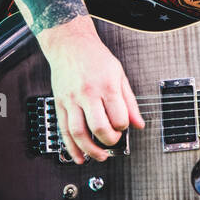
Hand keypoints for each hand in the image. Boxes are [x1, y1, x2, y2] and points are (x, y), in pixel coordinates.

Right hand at [41, 29, 144, 163]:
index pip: (118, 117)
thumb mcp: (119, 74)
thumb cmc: (95, 57)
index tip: (123, 126)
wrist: (70, 44)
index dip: (123, 127)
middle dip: (109, 140)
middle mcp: (87, 93)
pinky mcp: (60, 103)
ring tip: (100, 156)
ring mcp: (71, 99)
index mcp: (106, 86)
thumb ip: (129, 102)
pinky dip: (71, 147)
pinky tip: (78, 156)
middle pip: (98, 127)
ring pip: (78, 132)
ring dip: (89, 150)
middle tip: (113, 141)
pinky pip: (63, 130)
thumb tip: (139, 124)